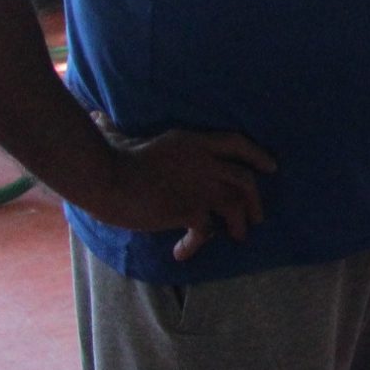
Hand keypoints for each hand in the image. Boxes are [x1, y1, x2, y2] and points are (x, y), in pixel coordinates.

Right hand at [86, 119, 276, 261]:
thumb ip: (119, 131)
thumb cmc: (106, 157)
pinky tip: (182, 252)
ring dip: (239, 223)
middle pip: (244, 179)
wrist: (105, 177)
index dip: (257, 155)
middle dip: (255, 199)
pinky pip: (205, 230)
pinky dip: (197, 243)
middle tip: (257, 217)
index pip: (237, 143)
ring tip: (238, 236)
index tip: (271, 166)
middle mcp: (205, 161)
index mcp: (193, 141)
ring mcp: (201, 185)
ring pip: (235, 205)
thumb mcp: (122, 139)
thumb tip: (99, 116)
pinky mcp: (190, 208)